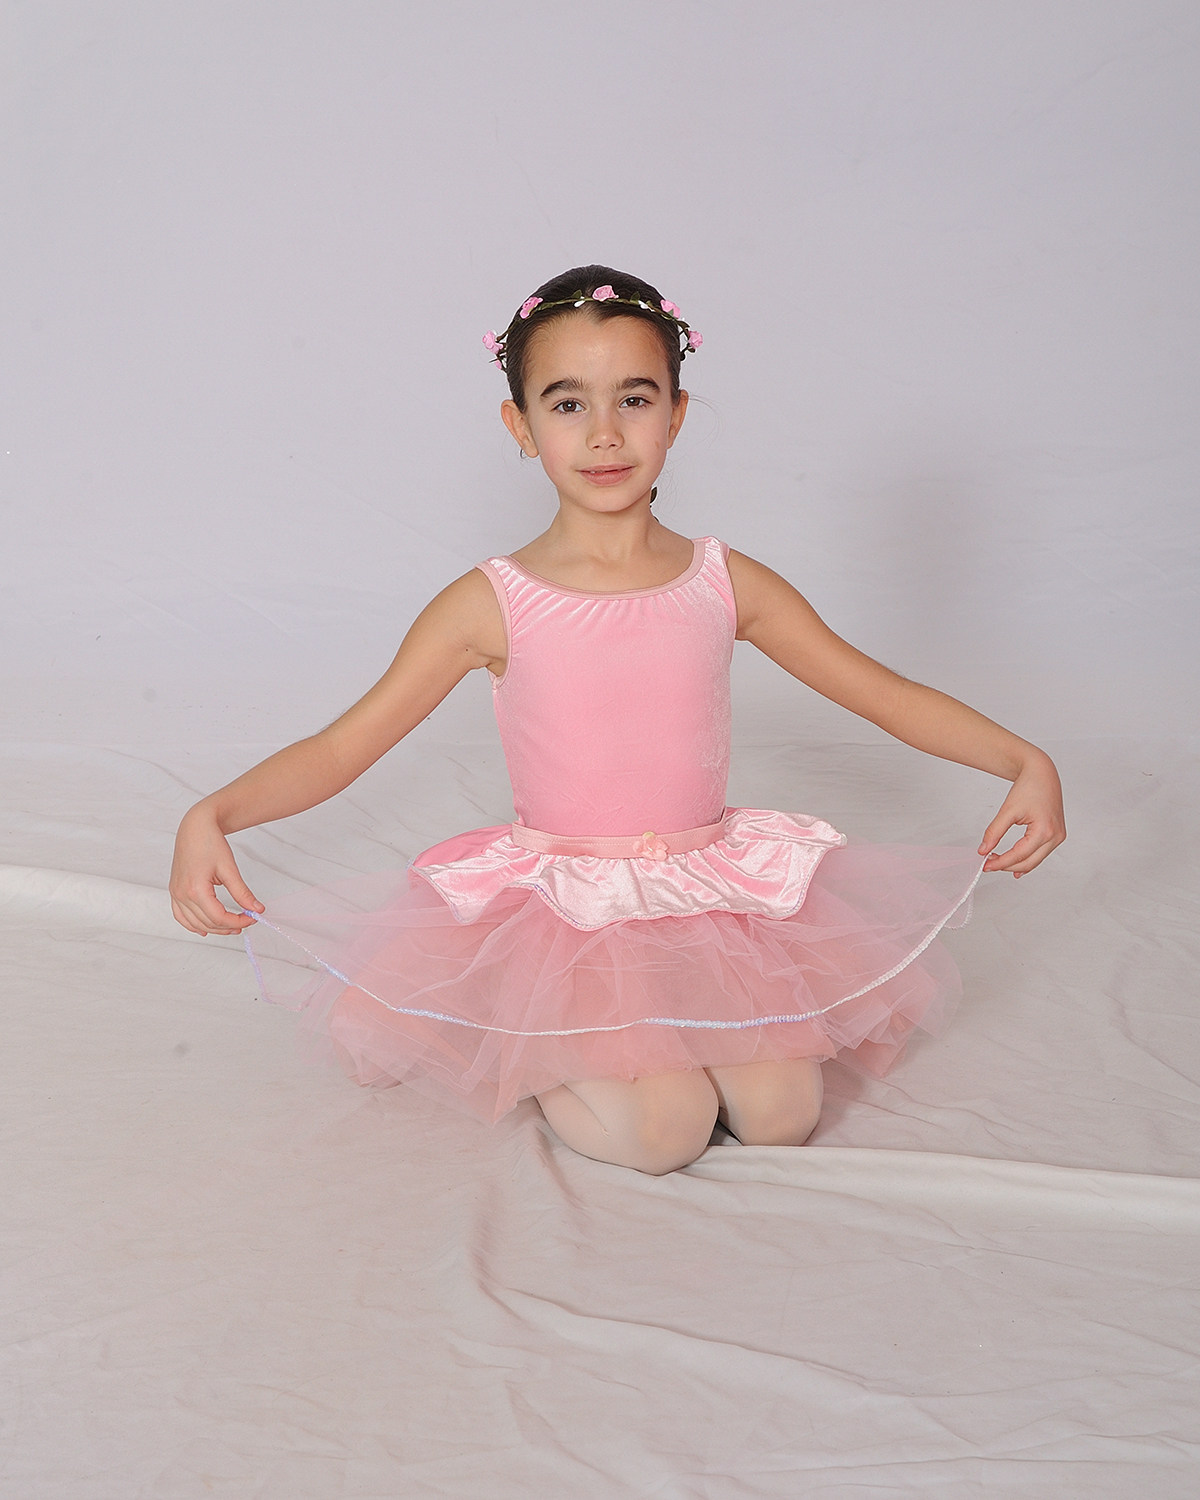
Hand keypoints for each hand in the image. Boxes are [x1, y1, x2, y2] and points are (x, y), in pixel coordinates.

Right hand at [169, 806, 264, 934]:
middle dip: (229, 926)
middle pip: (208, 922)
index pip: (219, 917)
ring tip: (232, 926)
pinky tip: (205, 928)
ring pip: (194, 923)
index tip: (252, 917)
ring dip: (214, 928)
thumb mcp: (229, 869)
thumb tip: (257, 909)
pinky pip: (181, 916)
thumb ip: (242, 892)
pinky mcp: (175, 891)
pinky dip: (193, 925)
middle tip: (246, 920)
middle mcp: (182, 894)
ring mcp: (176, 893)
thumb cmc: (210, 842)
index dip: (238, 921)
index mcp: (195, 889)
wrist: (195, 828)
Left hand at [978, 752, 1065, 877]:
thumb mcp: (1007, 810)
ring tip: (998, 862)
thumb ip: (994, 832)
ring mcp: (1058, 836)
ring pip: (1036, 860)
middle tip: (989, 864)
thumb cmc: (1029, 787)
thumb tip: (984, 850)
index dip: (1001, 863)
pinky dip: (1028, 858)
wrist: (1042, 774)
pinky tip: (1016, 865)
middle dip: (1008, 866)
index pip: (1019, 855)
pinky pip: (1041, 853)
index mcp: (1045, 830)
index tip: (986, 864)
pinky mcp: (1057, 834)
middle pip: (1029, 862)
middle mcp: (1056, 836)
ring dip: (1017, 864)